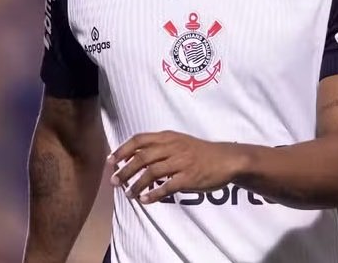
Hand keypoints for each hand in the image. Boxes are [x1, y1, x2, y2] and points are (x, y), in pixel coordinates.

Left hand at [107, 131, 246, 203]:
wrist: (226, 159)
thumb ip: (158, 146)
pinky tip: (145, 200)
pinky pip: (167, 186)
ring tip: (129, 194)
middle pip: (142, 157)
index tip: (110, 161)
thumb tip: (132, 156)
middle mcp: (173, 147)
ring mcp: (181, 162)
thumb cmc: (199, 152)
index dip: (122, 149)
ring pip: (152, 172)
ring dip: (137, 185)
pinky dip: (154, 194)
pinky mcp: (190, 177)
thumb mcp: (178, 141)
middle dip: (125, 170)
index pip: (139, 139)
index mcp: (168, 137)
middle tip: (114, 182)